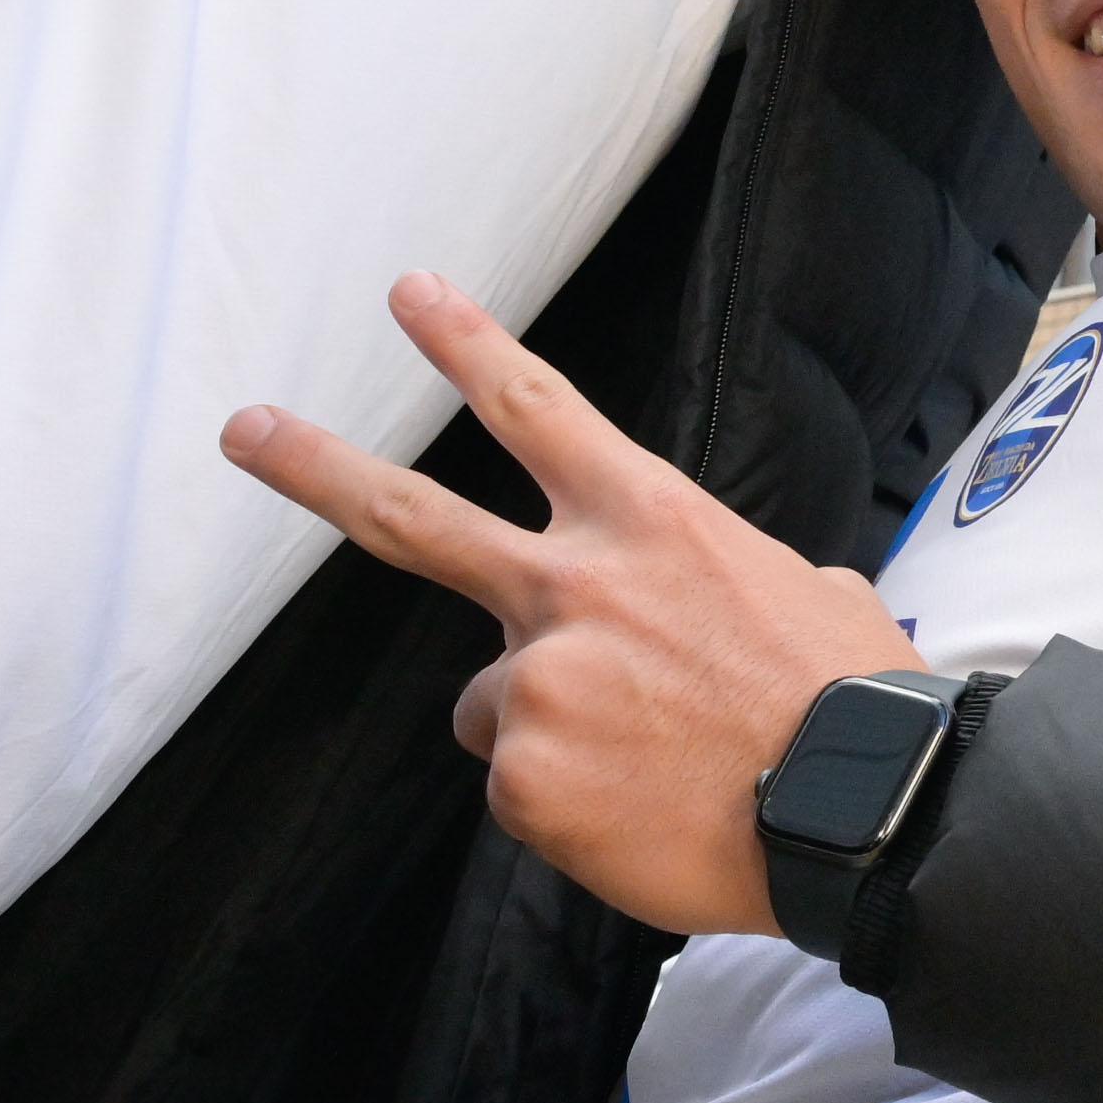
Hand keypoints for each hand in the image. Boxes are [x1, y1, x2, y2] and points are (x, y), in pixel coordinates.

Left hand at [223, 270, 915, 934]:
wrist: (860, 808)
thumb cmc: (848, 701)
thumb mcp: (802, 589)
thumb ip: (714, 579)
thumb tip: (691, 617)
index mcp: (649, 522)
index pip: (537, 409)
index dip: (466, 346)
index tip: (408, 292)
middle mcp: (574, 587)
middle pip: (414, 518)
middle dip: (314, 467)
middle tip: (243, 429)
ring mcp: (537, 681)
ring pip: (495, 704)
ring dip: (556, 734)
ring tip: (652, 765)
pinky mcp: (523, 778)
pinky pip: (525, 790)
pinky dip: (573, 808)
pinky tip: (645, 810)